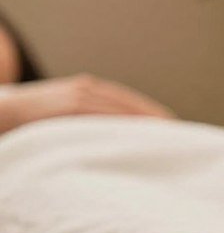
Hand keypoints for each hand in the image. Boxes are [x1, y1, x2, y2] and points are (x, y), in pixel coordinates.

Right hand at [0, 74, 173, 132]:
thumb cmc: (32, 121)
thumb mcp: (64, 119)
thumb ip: (88, 124)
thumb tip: (113, 144)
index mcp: (88, 90)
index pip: (129, 102)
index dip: (153, 115)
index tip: (176, 130)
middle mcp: (87, 89)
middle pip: (132, 104)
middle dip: (157, 119)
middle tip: (183, 136)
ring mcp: (78, 95)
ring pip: (122, 108)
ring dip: (146, 122)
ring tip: (169, 137)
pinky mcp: (69, 105)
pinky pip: (103, 115)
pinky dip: (124, 123)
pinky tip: (141, 134)